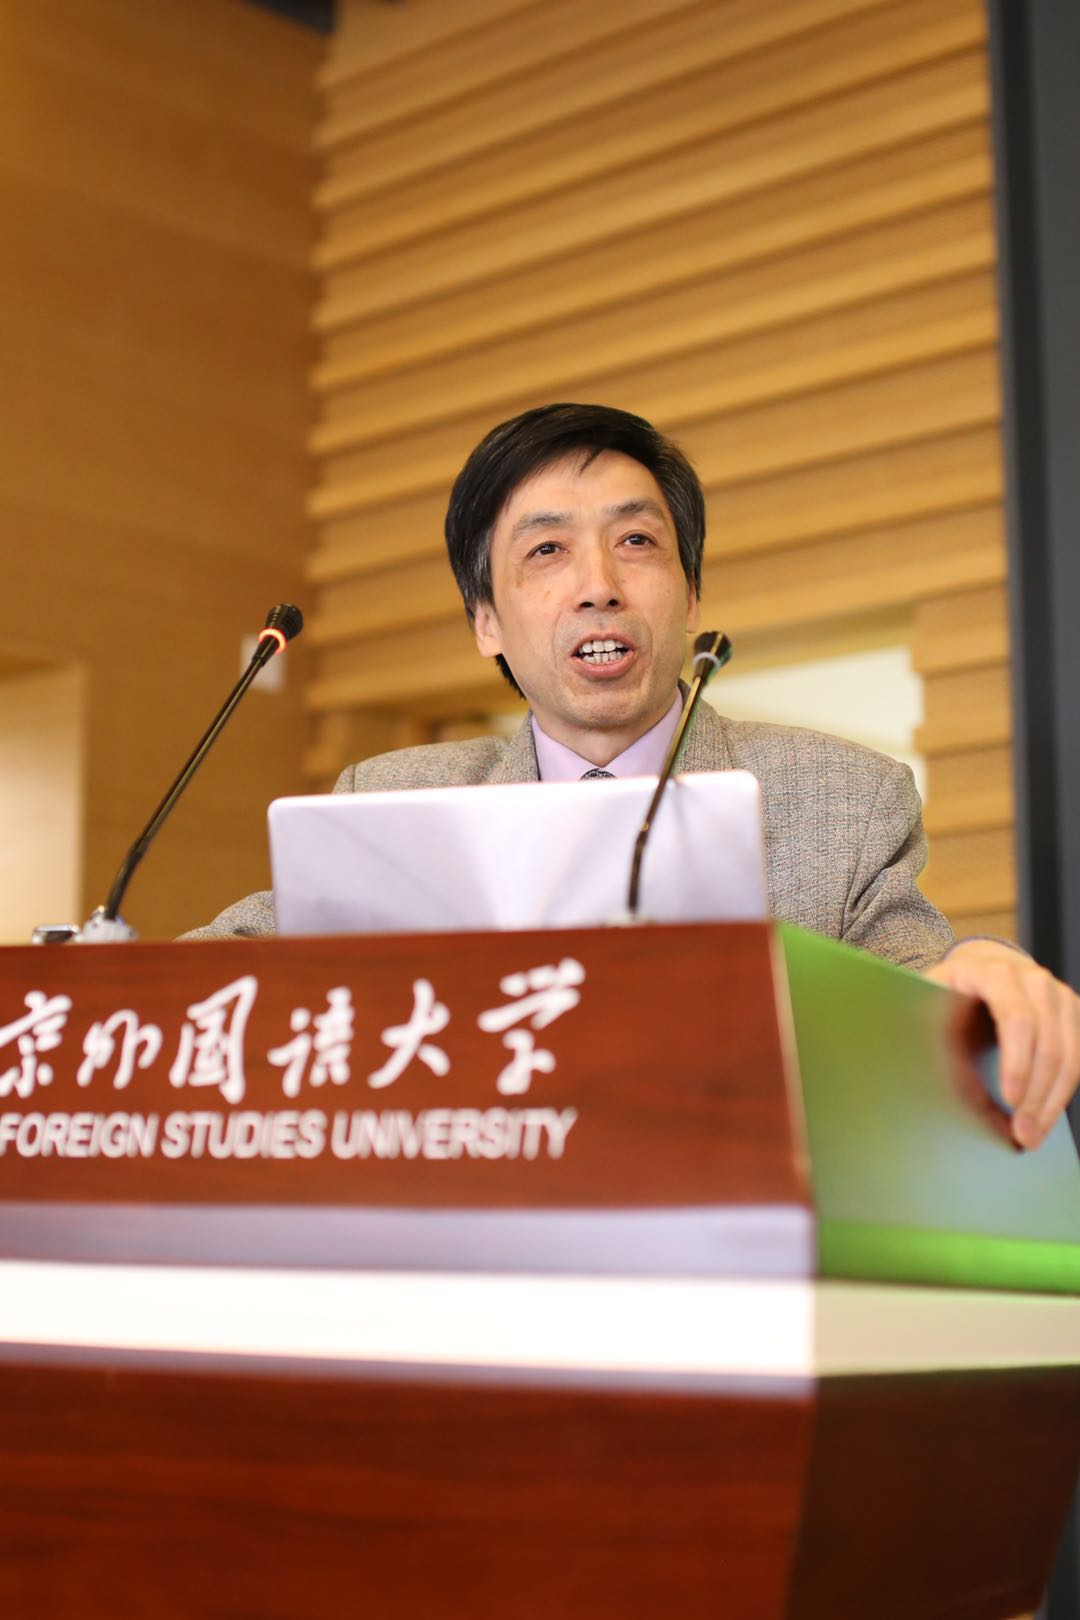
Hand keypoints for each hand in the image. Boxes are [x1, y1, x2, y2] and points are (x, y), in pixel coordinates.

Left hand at [925, 940, 1079, 1148]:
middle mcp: (1033, 980)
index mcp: (994, 973)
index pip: (1016, 1018)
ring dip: (1052, 1101)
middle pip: (1048, 1044)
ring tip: (1033, 1134)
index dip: (1017, 1062)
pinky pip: (1077, 1060)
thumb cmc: (952, 989)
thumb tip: (943, 1090)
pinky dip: (1060, 1093)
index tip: (1010, 1100)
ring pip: (1069, 1056)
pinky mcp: (1072, 1014)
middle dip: (1036, 1095)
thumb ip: (938, 1037)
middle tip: (1022, 1133)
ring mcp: (1058, 996)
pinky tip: (1044, 1116)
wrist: (981, 966)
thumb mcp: (933, 1004)